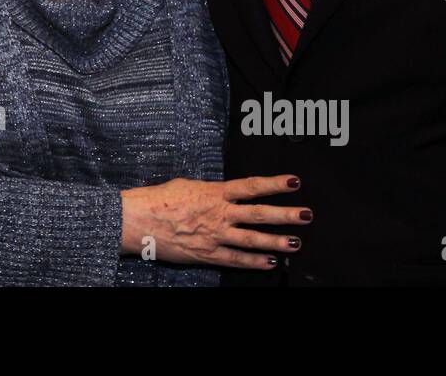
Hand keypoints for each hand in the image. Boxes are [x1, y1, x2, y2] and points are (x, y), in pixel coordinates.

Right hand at [120, 175, 310, 268]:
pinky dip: (254, 262)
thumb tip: (224, 191)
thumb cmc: (159, 199)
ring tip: (296, 242)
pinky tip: (270, 262)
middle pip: (259, 214)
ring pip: (252, 239)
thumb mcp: (188, 185)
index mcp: (215, 192)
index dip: (274, 184)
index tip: (294, 182)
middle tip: (307, 214)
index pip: (251, 186)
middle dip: (286, 214)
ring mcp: (215, 235)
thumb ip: (210, 190)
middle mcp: (219, 214)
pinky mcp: (207, 254)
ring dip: (276, 241)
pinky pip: (236, 260)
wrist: (139, 220)